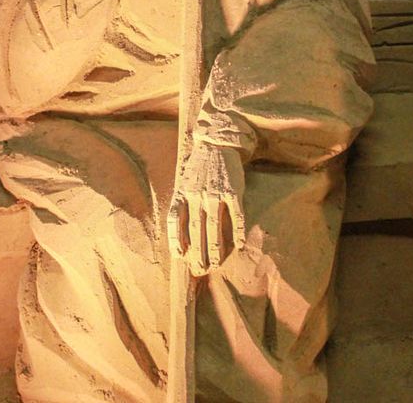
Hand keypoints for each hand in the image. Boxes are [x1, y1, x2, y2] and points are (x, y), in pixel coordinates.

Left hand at [167, 141, 245, 275]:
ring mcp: (215, 193)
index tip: (179, 255)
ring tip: (215, 263)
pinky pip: (236, 216)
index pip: (174, 221)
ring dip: (214, 248)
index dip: (175, 240)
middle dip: (196, 252)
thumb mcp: (184, 180)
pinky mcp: (233, 191)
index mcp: (182, 192)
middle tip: (199, 269)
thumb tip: (182, 227)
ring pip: (213, 227)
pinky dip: (237, 232)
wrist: (218, 143)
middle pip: (195, 230)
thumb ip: (183, 201)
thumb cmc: (200, 165)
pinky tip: (238, 245)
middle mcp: (196, 195)